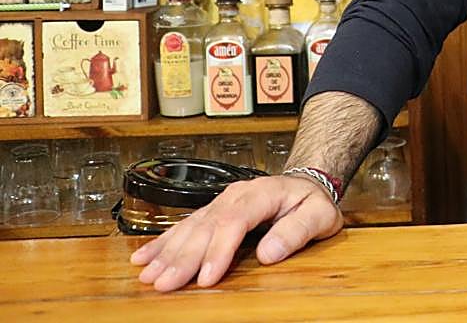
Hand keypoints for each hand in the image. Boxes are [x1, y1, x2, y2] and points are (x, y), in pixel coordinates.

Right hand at [130, 174, 343, 291]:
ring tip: (149, 275)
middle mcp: (237, 195)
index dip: (218, 250)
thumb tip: (270, 252)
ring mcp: (222, 202)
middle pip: (206, 226)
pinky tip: (144, 258)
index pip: (235, 221)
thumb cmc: (312, 202)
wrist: (306, 183)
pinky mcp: (213, 212)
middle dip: (184, 257)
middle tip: (165, 283)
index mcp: (263, 194)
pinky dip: (163, 243)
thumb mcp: (320, 215)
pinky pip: (184, 226)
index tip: (207, 278)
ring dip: (168, 252)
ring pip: (190, 226)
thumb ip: (298, 231)